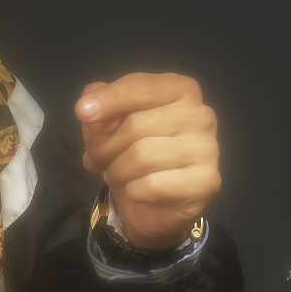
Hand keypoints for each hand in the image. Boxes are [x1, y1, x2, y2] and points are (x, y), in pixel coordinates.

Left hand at [75, 72, 219, 250]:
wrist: (158, 205)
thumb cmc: (135, 152)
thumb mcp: (112, 121)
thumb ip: (102, 103)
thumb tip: (90, 103)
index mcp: (181, 90)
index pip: (141, 87)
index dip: (110, 99)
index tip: (82, 112)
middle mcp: (201, 114)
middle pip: (136, 124)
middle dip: (104, 146)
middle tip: (95, 159)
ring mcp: (208, 148)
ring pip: (142, 156)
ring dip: (116, 171)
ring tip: (115, 175)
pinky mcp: (206, 182)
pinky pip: (151, 185)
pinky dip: (133, 191)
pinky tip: (137, 191)